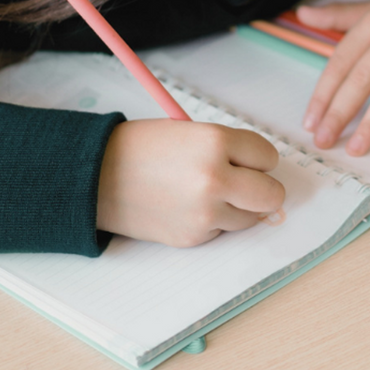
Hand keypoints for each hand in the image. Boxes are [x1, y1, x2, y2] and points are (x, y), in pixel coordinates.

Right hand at [96, 119, 284, 247]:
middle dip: (264, 190)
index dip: (258, 158)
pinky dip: (214, 221)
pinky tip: (187, 206)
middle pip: (272, 195)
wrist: (97, 177)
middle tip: (248, 183)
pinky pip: (222, 230)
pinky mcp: (193, 237)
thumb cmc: (144, 149)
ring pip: (251, 217)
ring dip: (239, 207)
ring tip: (208, 192)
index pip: (268, 156)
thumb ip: (230, 149)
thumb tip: (265, 171)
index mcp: (216, 142)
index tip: (247, 159)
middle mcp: (215, 178)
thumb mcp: (191, 132)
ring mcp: (205, 212)